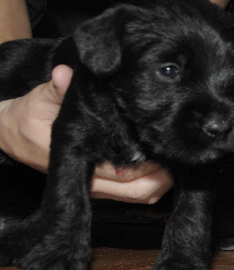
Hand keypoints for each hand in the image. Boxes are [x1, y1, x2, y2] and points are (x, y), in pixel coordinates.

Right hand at [0, 65, 173, 203]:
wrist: (12, 133)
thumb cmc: (28, 117)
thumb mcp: (41, 99)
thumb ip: (57, 89)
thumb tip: (64, 75)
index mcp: (78, 158)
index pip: (119, 170)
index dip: (147, 163)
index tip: (165, 148)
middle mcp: (91, 178)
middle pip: (137, 190)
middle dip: (162, 176)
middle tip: (180, 155)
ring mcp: (99, 185)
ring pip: (140, 194)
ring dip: (161, 181)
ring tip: (177, 160)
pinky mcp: (103, 184)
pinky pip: (134, 191)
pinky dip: (154, 182)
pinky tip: (165, 164)